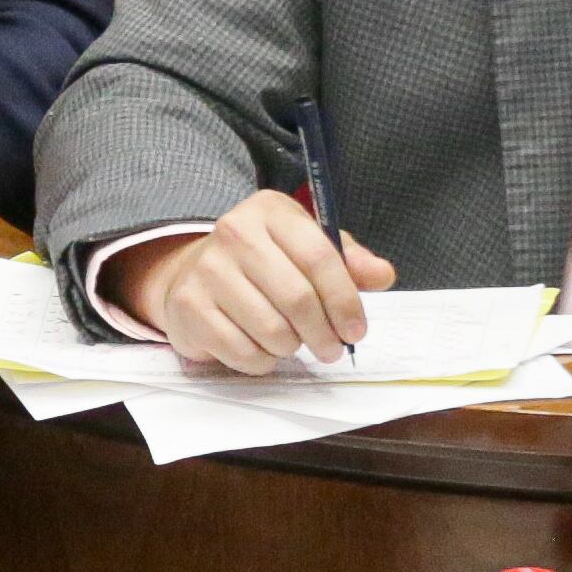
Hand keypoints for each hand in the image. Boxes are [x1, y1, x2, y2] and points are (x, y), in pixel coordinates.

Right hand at [110, 191, 397, 374]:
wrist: (194, 273)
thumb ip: (348, 261)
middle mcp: (233, 232)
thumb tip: (383, 275)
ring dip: (291, 347)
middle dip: (323, 334)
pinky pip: (242, 352)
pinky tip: (260, 347)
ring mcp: (206, 269)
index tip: (356, 330)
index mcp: (270, 210)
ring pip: (272, 331)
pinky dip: (261, 361)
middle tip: (331, 349)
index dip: (344, 299)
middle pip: (297, 298)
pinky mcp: (188, 306)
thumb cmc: (265, 262)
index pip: (319, 256)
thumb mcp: (308, 247)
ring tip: (291, 342)